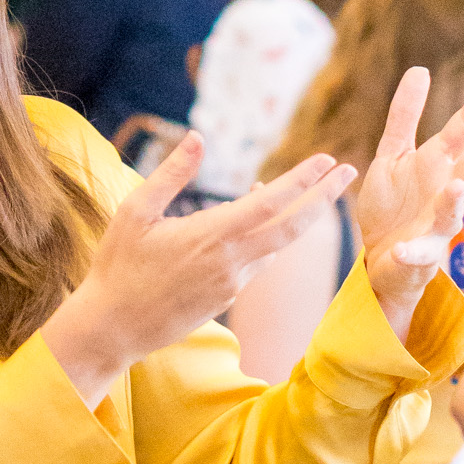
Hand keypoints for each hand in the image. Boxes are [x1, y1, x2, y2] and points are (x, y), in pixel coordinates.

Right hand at [43, 130, 356, 406]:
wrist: (114, 326)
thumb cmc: (119, 265)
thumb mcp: (136, 211)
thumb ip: (172, 174)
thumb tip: (199, 138)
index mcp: (212, 235)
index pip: (271, 203)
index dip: (304, 181)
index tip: (329, 161)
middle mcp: (231, 261)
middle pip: (292, 227)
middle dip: (324, 198)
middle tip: (349, 172)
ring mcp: (232, 283)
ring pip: (275, 244)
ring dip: (295, 215)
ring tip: (306, 188)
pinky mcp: (227, 297)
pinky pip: (258, 261)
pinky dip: (267, 236)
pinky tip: (257, 220)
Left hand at [353, 65, 463, 345]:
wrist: (380, 259)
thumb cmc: (394, 205)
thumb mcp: (393, 155)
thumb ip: (405, 116)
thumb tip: (421, 69)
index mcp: (439, 165)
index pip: (463, 130)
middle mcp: (445, 193)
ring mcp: (436, 226)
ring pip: (452, 214)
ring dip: (453, 201)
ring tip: (455, 186)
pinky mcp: (420, 257)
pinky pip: (418, 255)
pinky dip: (412, 253)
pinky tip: (402, 249)